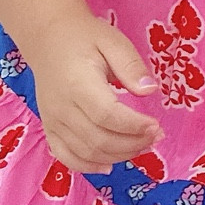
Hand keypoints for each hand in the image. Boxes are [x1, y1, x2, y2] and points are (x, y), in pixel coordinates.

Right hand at [24, 16, 161, 173]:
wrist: (48, 38)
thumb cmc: (85, 38)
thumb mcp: (113, 42)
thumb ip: (131, 66)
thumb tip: (150, 90)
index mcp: (78, 85)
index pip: (108, 116)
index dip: (134, 126)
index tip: (156, 125)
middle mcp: (62, 108)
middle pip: (98, 140)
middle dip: (132, 144)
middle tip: (156, 137)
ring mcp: (52, 121)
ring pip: (85, 152)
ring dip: (118, 156)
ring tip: (142, 147)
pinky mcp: (49, 128)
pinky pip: (65, 156)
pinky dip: (88, 166)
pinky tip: (109, 166)